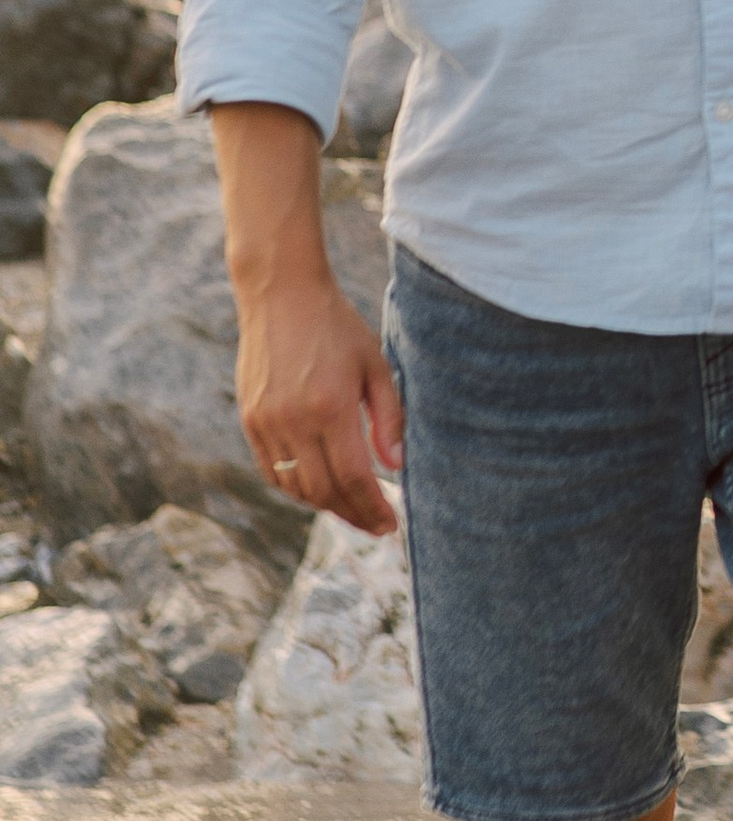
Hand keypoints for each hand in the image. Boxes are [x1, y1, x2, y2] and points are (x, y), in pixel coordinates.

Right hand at [236, 269, 404, 535]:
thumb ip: (388, 417)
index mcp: (330, 406)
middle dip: (352, 514)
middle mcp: (293, 420)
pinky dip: (296, 487)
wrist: (281, 295)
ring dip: (325, 504)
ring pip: (295, 487)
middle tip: (375, 523)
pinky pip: (272, 471)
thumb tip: (395, 466)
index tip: (391, 525)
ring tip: (352, 507)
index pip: (353, 477)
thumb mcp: (375, 364)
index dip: (372, 508)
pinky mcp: (250, 420)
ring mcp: (266, 423)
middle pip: (323, 491)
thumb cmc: (337, 326)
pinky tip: (319, 486)